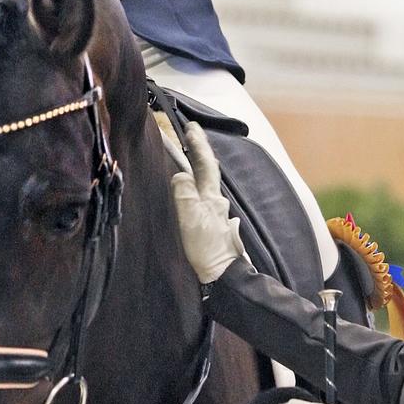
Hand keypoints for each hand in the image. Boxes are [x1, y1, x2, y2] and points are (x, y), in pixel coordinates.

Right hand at [171, 123, 245, 285]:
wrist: (223, 276)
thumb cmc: (207, 249)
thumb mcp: (191, 219)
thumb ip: (185, 193)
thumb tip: (180, 176)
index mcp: (211, 196)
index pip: (204, 164)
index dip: (197, 144)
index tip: (190, 127)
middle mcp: (216, 201)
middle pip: (208, 170)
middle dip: (198, 151)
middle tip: (190, 134)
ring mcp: (215, 213)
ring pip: (206, 182)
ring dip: (197, 166)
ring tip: (188, 155)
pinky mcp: (212, 225)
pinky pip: (202, 196)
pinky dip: (196, 185)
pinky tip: (192, 189)